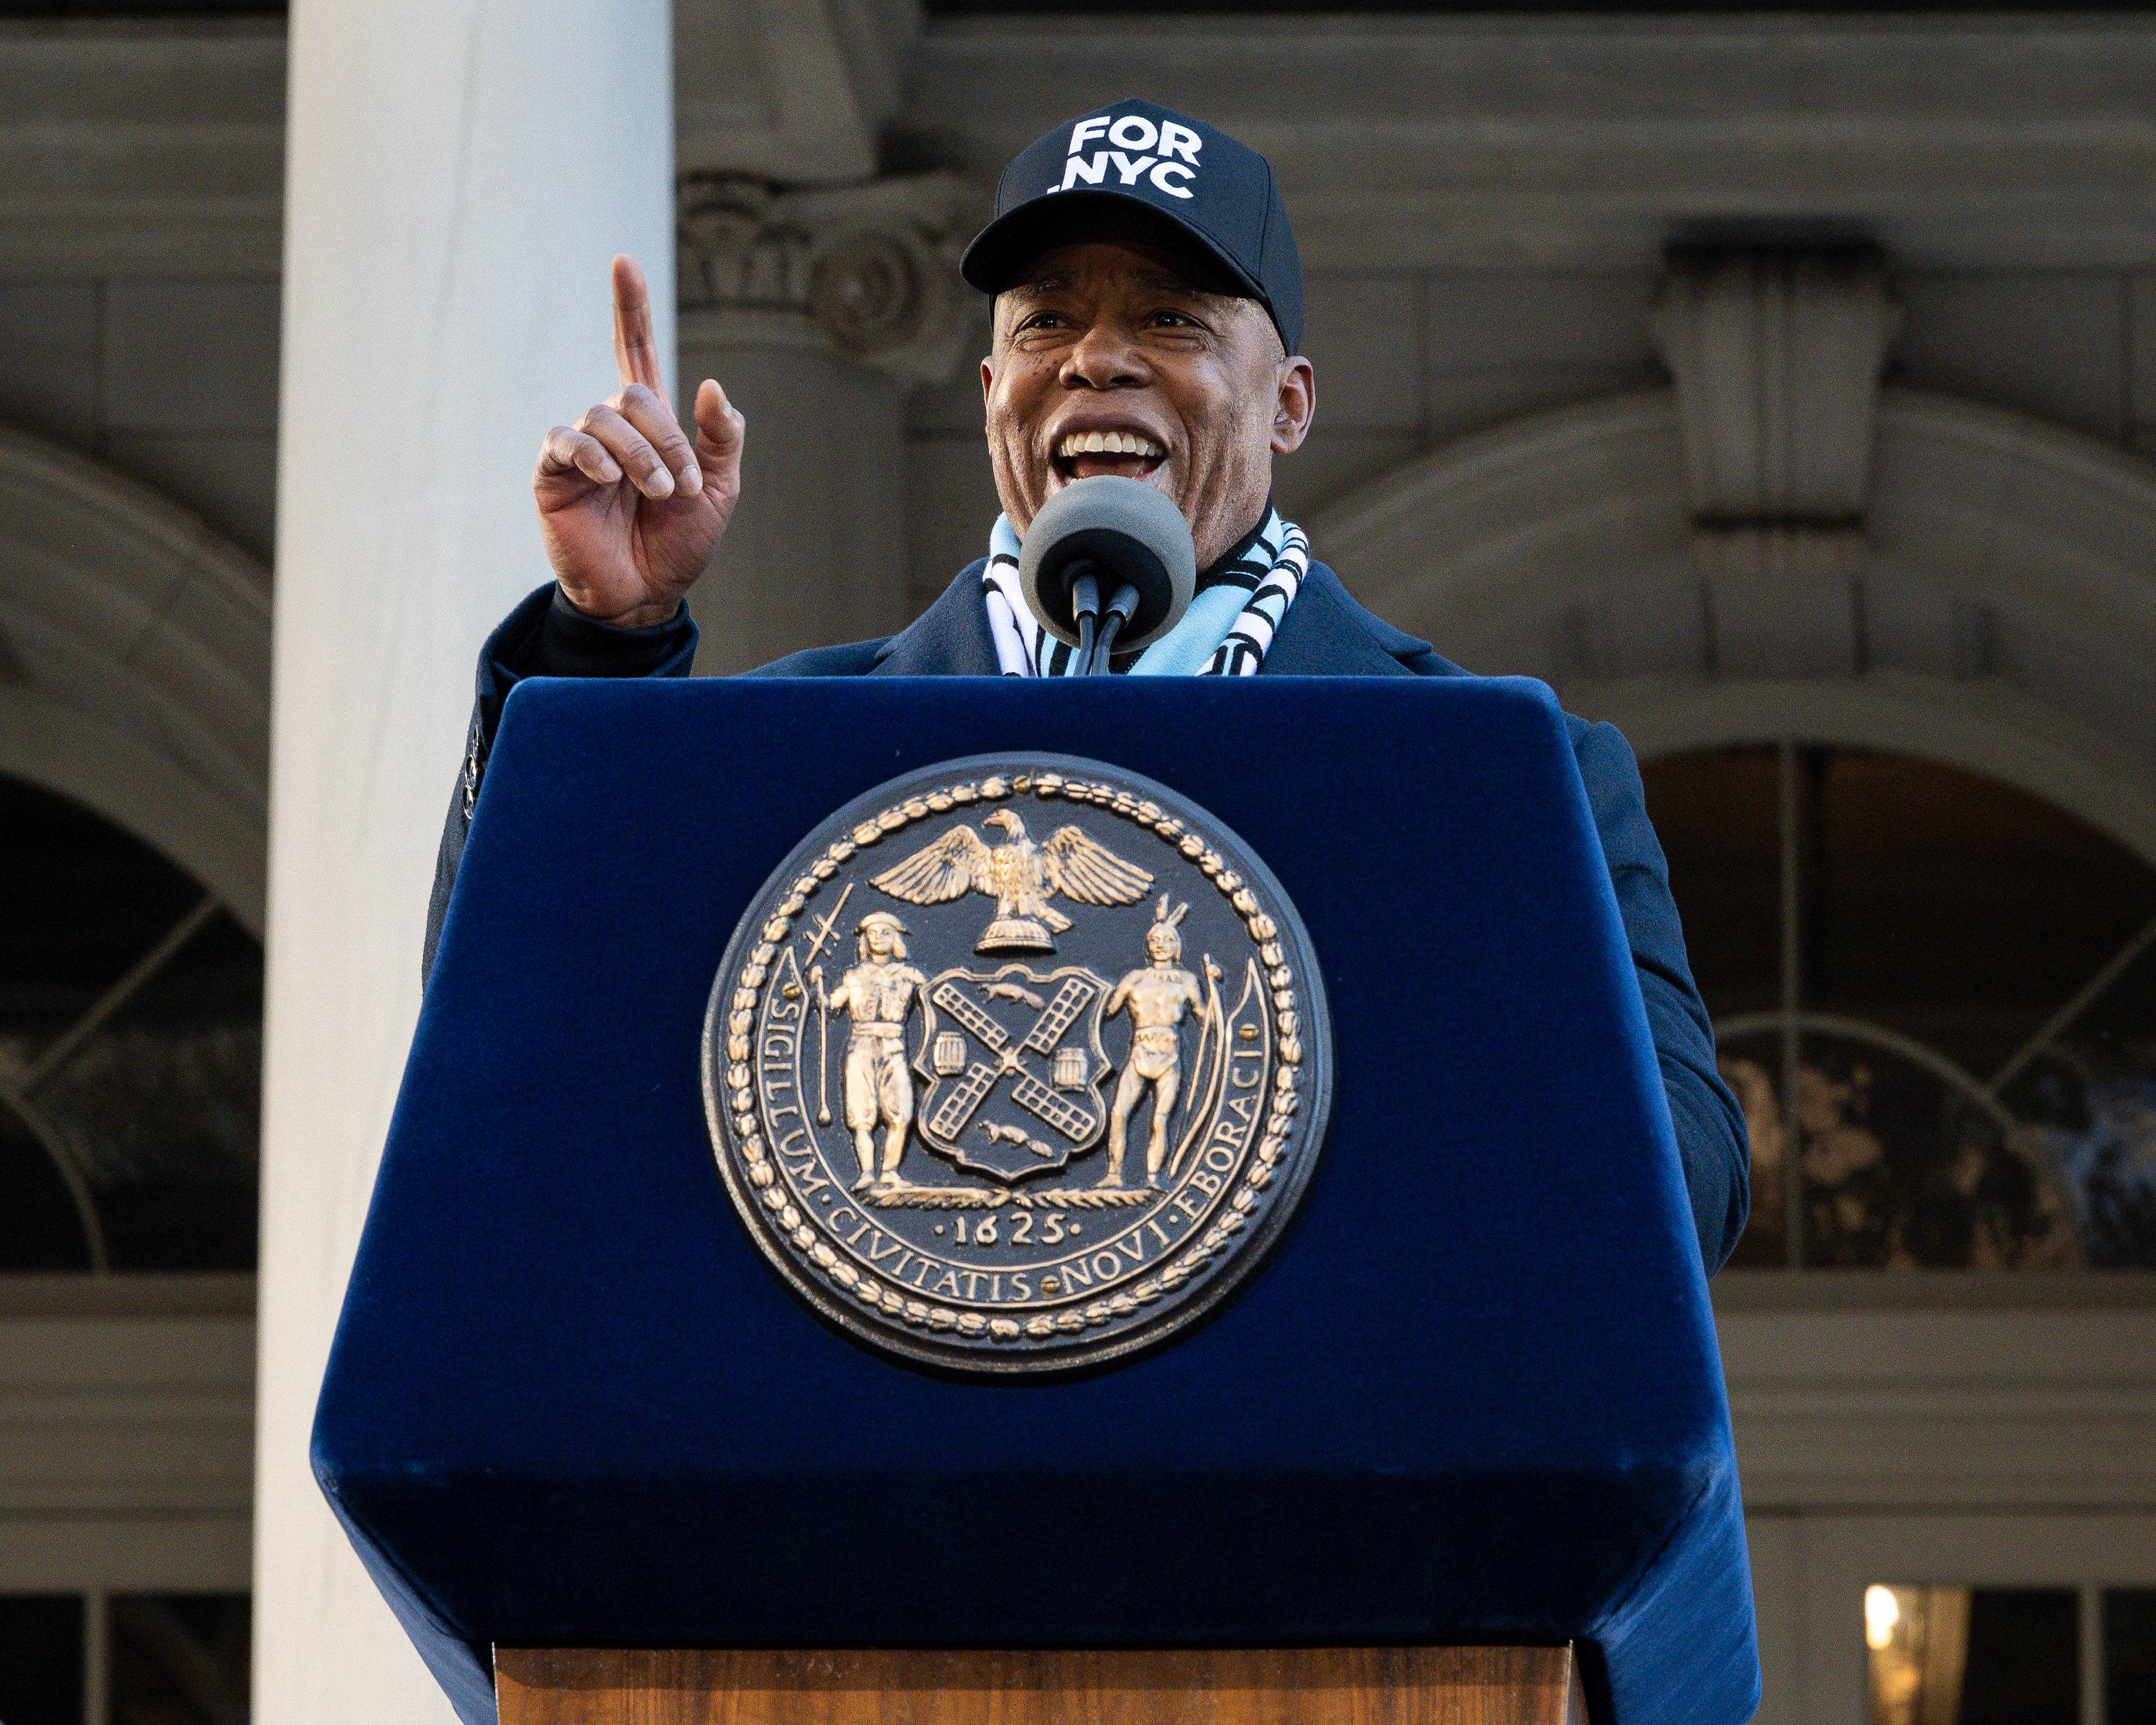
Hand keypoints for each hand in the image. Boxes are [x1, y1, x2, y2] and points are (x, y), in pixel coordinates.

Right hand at [533, 255, 744, 627]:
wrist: (646, 595)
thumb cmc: (679, 544)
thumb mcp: (719, 490)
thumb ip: (721, 438)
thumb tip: (712, 384)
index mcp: (652, 424)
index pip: (638, 351)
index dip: (631, 308)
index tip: (623, 262)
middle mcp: (612, 427)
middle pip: (634, 391)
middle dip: (668, 437)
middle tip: (680, 487)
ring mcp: (580, 448)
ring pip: (605, 416)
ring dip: (641, 454)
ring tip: (659, 494)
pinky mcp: (553, 473)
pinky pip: (567, 441)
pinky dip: (595, 454)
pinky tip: (611, 479)